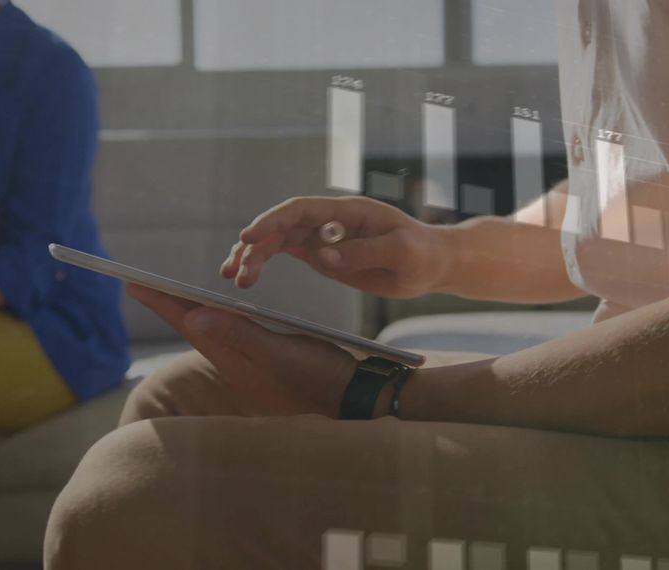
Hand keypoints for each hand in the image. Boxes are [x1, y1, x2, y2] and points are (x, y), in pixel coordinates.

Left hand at [128, 284, 358, 416]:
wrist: (352, 402)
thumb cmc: (320, 377)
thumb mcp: (281, 351)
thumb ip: (239, 334)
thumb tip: (194, 315)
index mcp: (236, 359)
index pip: (192, 324)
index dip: (163, 303)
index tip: (134, 285)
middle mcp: (237, 364)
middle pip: (196, 329)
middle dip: (169, 306)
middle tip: (143, 286)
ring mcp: (251, 368)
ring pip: (211, 335)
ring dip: (190, 314)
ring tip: (171, 298)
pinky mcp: (265, 367)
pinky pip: (229, 340)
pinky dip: (217, 322)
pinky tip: (219, 317)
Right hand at [221, 196, 451, 298]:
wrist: (433, 264)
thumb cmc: (423, 253)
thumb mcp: (401, 253)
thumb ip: (363, 253)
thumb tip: (324, 257)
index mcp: (348, 211)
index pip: (302, 210)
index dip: (272, 219)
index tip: (249, 235)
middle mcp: (330, 221)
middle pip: (282, 226)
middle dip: (255, 245)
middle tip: (238, 272)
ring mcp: (324, 237)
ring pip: (278, 240)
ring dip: (253, 256)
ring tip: (235, 279)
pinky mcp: (323, 255)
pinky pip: (285, 253)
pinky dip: (263, 262)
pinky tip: (246, 277)